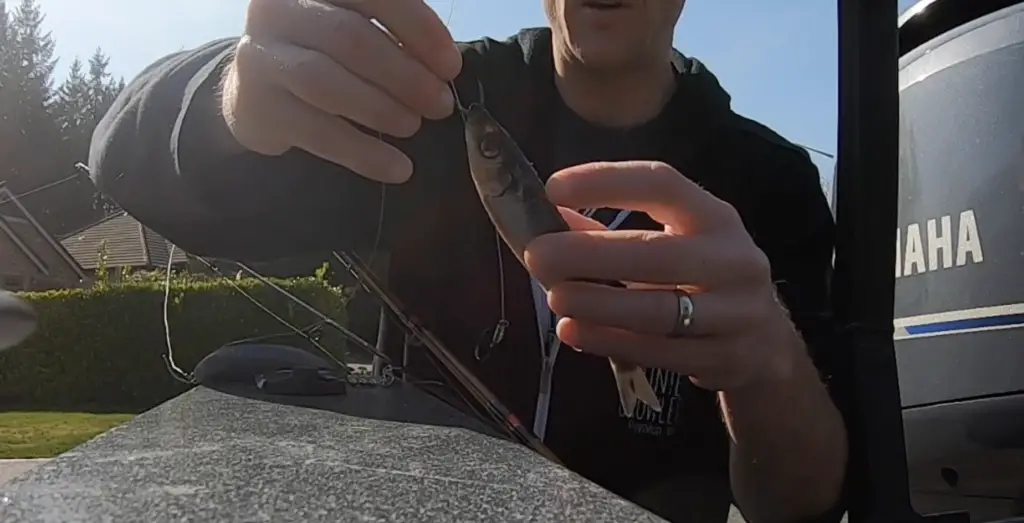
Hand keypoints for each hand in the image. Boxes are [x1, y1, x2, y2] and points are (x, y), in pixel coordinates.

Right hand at [224, 0, 461, 181]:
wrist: (259, 93)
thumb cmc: (323, 54)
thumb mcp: (356, 29)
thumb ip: (395, 35)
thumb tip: (444, 66)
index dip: (418, 29)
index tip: (451, 65)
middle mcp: (279, 11)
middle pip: (349, 38)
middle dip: (405, 75)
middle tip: (439, 104)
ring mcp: (261, 57)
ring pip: (326, 83)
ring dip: (381, 109)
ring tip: (413, 126)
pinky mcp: (258, 106)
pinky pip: (317, 132)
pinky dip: (363, 153)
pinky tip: (397, 168)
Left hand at [524, 161, 803, 390]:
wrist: (766, 345)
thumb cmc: (703, 280)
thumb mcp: (676, 244)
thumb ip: (612, 233)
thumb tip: (545, 221)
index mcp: (715, 217)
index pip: (662, 185)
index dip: (607, 182)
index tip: (552, 189)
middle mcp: (733, 259)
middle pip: (658, 254)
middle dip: (591, 254)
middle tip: (539, 256)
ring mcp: (735, 313)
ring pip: (659, 310)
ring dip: (599, 304)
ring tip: (554, 298)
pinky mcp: (724, 358)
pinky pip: (659, 351)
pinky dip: (610, 342)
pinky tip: (572, 332)